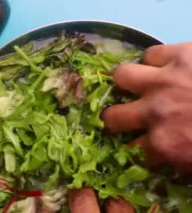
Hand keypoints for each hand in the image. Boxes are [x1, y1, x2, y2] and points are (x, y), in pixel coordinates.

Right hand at [102, 43, 191, 173]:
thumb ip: (181, 161)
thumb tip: (166, 159)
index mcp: (165, 145)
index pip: (132, 152)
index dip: (137, 148)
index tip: (142, 145)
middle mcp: (155, 113)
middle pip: (112, 118)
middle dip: (117, 121)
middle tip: (127, 117)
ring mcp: (163, 81)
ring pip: (121, 77)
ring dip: (127, 83)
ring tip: (138, 85)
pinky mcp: (179, 54)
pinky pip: (150, 54)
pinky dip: (154, 61)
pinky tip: (165, 66)